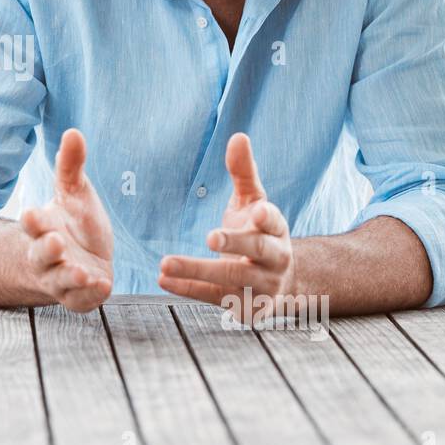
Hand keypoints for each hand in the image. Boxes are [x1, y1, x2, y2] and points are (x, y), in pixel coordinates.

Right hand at [20, 128, 113, 311]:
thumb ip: (71, 167)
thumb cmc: (74, 223)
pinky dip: (89, 295)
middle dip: (46, 250)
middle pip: (40, 255)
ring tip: (81, 271)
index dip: (32, 221)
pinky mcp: (77, 297)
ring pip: (59, 281)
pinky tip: (104, 285)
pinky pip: (79, 300)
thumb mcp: (75, 193)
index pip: (33, 224)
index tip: (32, 213)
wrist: (82, 258)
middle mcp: (46, 256)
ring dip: (68, 277)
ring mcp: (60, 279)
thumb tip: (73, 131)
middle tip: (56, 242)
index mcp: (42, 228)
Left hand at [159, 132, 296, 323]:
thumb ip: (244, 172)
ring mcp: (263, 287)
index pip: (276, 222)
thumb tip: (237, 136)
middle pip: (257, 251)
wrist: (280, 283)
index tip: (257, 211)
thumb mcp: (253, 201)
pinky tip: (165, 280)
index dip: (268, 217)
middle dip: (234, 244)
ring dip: (197, 272)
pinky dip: (189, 290)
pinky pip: (216, 299)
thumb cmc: (259, 232)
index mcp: (277, 230)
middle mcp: (275, 259)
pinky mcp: (247, 308)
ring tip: (165, 264)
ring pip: (232, 280)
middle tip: (210, 237)